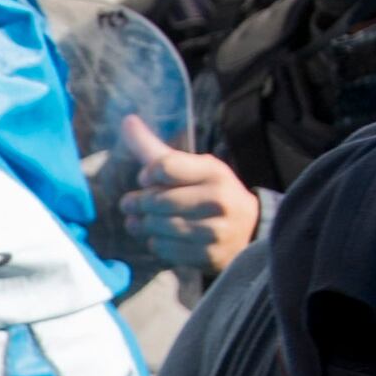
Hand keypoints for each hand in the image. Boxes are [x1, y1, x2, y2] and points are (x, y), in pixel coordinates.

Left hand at [116, 118, 260, 276]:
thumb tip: (127, 120)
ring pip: (162, 227)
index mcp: (214, 172)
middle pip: (161, 200)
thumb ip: (156, 149)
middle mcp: (219, 199)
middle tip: (128, 204)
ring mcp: (216, 230)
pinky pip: (169, 250)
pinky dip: (156, 243)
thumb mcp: (192, 167)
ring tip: (135, 222)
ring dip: (142, 225)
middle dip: (139, 202)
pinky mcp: (210, 256)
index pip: (165, 166)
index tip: (145, 178)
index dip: (148, 173)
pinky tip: (155, 238)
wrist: (248, 231)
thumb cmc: (211, 193)